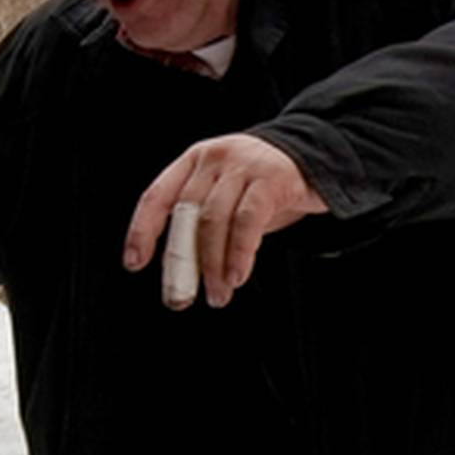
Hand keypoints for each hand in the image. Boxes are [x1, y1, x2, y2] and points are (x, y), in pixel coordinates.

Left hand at [124, 133, 326, 308]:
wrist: (319, 156)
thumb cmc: (266, 185)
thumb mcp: (228, 195)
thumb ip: (204, 221)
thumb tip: (182, 271)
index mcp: (194, 161)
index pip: (157, 196)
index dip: (142, 230)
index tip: (135, 263)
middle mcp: (215, 158)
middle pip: (185, 214)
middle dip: (179, 261)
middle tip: (179, 297)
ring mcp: (243, 165)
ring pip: (214, 220)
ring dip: (213, 265)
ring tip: (218, 295)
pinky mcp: (272, 178)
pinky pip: (247, 221)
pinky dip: (239, 253)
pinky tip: (237, 277)